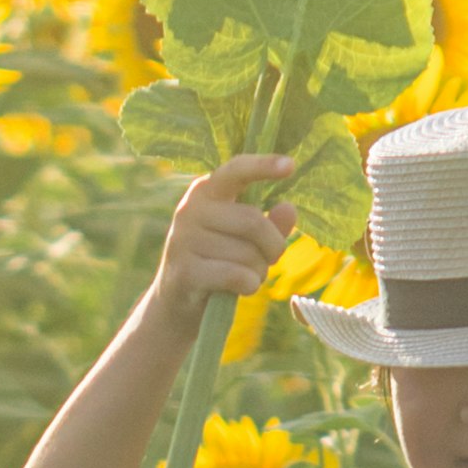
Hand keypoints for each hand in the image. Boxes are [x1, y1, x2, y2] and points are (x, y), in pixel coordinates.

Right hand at [150, 158, 295, 322]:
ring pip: (247, 254)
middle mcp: (190, 209)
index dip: (262, 166)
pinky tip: (243, 287)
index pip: (235, 170)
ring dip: (259, 271)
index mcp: (206, 191)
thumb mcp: (246, 239)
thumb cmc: (219, 261)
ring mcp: (184, 240)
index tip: (290, 165)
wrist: (177, 301)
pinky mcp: (184, 271)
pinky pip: (235, 275)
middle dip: (273, 246)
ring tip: (248, 276)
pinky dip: (249, 285)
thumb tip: (288, 209)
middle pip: (253, 221)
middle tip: (271, 258)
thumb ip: (270, 224)